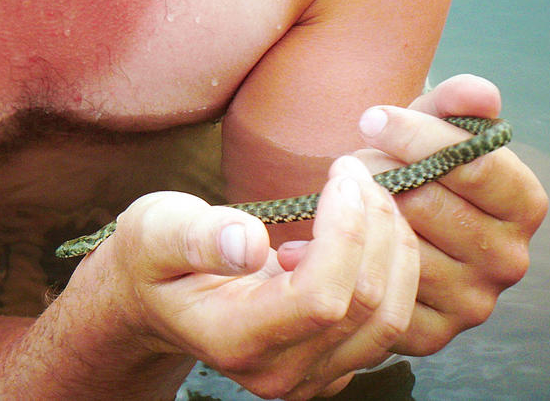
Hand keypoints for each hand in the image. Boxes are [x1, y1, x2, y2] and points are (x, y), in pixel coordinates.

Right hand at [77, 158, 419, 399]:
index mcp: (234, 339)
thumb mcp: (155, 232)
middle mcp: (278, 372)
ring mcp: (311, 377)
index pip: (320, 298)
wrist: (156, 297)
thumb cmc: (155, 255)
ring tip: (366, 194)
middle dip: (375, 226)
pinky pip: (390, 320)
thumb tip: (247, 242)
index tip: (340, 174)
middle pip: (366, 305)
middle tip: (357, 171)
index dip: (345, 233)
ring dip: (393, 245)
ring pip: (391, 317)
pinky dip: (394, 267)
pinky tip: (365, 227)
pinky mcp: (334, 366)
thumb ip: (195, 237)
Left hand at [354, 74, 548, 354]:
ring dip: (357, 215)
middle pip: (428, 204)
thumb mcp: (434, 123)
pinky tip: (316, 240)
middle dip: (380, 172)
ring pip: (397, 246)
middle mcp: (509, 260)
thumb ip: (458, 101)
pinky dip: (339, 261)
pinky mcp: (431, 335)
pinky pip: (378, 291)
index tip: (370, 118)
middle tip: (354, 161)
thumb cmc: (417, 162)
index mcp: (525, 204)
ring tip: (343, 196)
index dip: (415, 136)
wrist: (390, 217)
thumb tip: (481, 94)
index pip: (474, 165)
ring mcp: (473, 304)